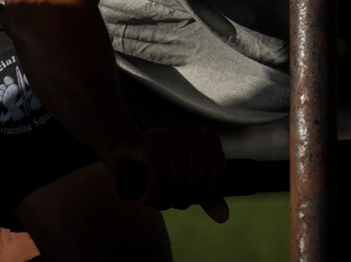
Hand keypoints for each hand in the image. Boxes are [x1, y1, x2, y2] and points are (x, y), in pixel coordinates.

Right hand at [107, 124, 229, 222]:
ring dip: (165, 201)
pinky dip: (153, 196)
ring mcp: (173, 134)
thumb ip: (207, 196)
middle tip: (167, 203)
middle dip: (181, 201)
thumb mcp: (187, 179)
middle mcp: (193, 132)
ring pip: (177, 182)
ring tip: (157, 202)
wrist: (126, 153)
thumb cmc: (163, 167)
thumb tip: (224, 218)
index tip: (189, 198)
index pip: (218, 175)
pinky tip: (147, 200)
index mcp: (208, 137)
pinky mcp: (153, 143)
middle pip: (196, 181)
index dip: (204, 194)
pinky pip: (160, 179)